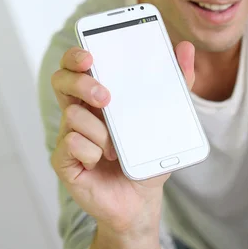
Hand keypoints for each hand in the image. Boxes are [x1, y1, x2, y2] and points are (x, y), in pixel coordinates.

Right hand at [50, 41, 194, 233]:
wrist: (141, 200)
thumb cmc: (147, 156)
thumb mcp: (167, 117)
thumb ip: (177, 82)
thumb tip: (186, 48)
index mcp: (97, 95)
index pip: (77, 65)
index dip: (76, 55)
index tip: (90, 56)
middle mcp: (79, 111)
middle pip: (61, 81)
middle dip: (81, 83)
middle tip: (105, 97)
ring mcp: (68, 134)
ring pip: (73, 115)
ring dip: (101, 132)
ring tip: (116, 148)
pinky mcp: (64, 160)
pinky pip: (72, 144)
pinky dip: (93, 152)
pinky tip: (101, 161)